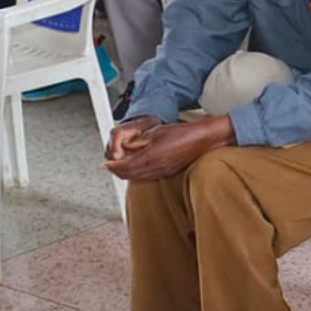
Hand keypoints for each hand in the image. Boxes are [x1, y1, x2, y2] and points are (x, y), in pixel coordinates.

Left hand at [102, 117, 227, 181]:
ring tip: (121, 167)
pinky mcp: (169, 173)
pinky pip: (148, 177)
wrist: (204, 139)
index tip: (106, 164)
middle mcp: (156, 168)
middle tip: (110, 166)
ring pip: (138, 178)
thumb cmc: (184, 133)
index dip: (113, 166)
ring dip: (127, 174)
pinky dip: (138, 174)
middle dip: (117, 171)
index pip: (125, 166)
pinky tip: (138, 168)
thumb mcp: (157, 132)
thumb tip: (126, 146)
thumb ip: (140, 141)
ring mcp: (163, 172)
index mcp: (152, 156)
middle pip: (129, 175)